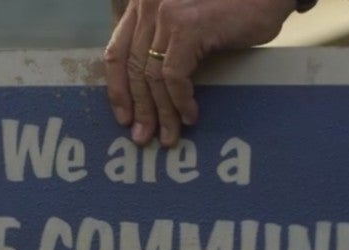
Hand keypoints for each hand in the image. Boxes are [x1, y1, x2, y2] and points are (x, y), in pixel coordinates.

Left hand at [104, 0, 295, 145]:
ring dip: (161, 112)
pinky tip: (189, 116)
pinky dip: (180, 101)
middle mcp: (148, 6)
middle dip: (139, 108)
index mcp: (142, 4)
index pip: (116, 52)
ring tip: (169, 135)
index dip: (117, 89)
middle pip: (132, 68)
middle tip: (143, 136)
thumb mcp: (187, 23)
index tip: (124, 117)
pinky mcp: (188, 27)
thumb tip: (147, 92)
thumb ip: (163, 43)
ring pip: (152, 77)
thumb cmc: (233, 9)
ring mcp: (166, 14)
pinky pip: (174, 76)